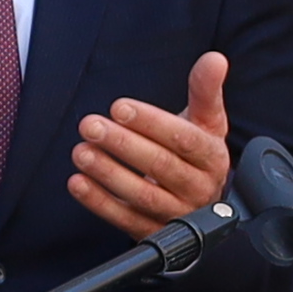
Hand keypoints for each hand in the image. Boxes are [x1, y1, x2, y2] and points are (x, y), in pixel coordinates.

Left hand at [66, 52, 238, 244]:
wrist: (200, 198)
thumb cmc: (196, 152)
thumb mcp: (206, 121)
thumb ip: (205, 90)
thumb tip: (214, 59)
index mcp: (212, 156)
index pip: (184, 139)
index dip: (151, 123)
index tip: (119, 107)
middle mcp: (199, 187)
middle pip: (161, 166)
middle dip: (122, 144)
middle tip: (89, 125)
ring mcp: (177, 214)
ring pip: (143, 196)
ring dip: (108, 174)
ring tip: (81, 152)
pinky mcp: (154, 232)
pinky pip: (126, 220)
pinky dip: (100, 203)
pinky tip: (78, 183)